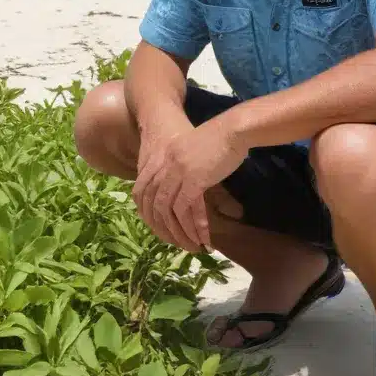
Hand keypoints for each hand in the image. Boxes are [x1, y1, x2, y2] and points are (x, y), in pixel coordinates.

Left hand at [132, 119, 246, 251]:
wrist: (233, 129)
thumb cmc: (217, 140)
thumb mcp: (189, 153)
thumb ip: (179, 169)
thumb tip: (180, 193)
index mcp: (160, 158)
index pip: (141, 191)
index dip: (147, 213)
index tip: (160, 229)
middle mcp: (164, 165)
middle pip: (154, 205)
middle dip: (164, 229)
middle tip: (177, 244)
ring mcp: (176, 172)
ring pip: (169, 212)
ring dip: (181, 233)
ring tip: (193, 246)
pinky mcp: (193, 179)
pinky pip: (187, 210)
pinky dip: (194, 227)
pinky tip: (203, 238)